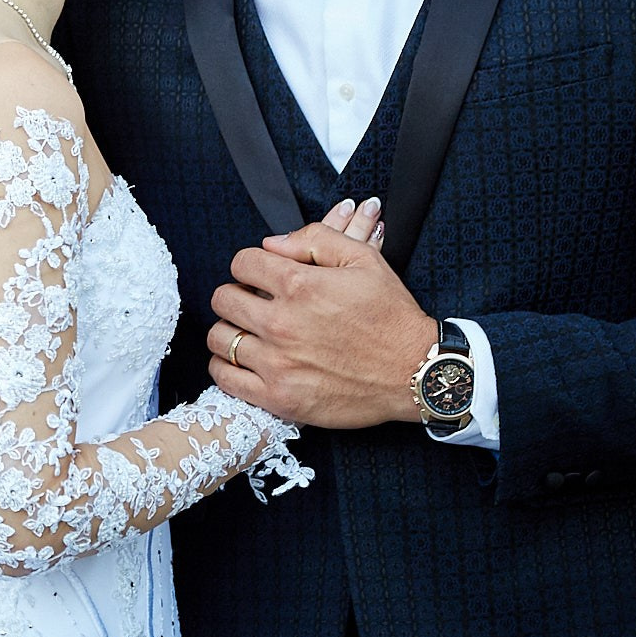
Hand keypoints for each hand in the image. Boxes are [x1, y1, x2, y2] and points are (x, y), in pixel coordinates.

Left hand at [205, 205, 436, 428]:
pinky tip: (242, 360)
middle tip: (254, 303)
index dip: (250, 265)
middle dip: (236, 294)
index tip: (261, 276)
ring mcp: (278, 362)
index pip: (241, 263)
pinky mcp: (280, 397)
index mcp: (300, 284)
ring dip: (229, 330)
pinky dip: (225, 366)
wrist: (416, 372)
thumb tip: (271, 243)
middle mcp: (282, 323)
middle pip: (224, 299)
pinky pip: (225, 378)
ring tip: (248, 331)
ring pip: (220, 338)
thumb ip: (315, 239)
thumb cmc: (391, 316)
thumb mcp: (364, 259)